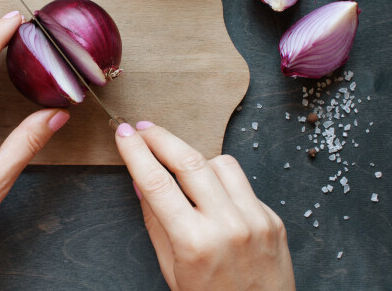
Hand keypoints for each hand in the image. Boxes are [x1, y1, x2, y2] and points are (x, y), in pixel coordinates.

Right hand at [115, 122, 294, 290]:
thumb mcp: (171, 268)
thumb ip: (155, 221)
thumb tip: (140, 180)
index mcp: (194, 242)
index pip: (156, 183)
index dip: (135, 152)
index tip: (123, 133)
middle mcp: (228, 225)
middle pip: (189, 161)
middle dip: (161, 138)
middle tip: (143, 128)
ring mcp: (255, 219)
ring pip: (220, 163)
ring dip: (195, 159)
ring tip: (181, 168)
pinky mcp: (272, 218)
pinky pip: (242, 182)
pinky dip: (222, 181)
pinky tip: (212, 194)